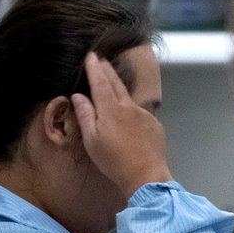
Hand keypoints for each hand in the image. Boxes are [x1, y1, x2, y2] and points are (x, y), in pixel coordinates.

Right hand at [70, 52, 170, 202]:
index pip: (100, 83)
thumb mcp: (92, 139)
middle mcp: (128, 107)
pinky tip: (128, 109)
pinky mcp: (154, 125)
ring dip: (119, 84)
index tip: (91, 56)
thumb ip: (85, 115)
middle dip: (107, 70)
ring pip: (128, 95)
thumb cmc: (114, 161)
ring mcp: (143, 115)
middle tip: (101, 59)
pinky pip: (139, 110)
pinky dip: (131, 105)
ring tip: (112, 77)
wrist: (146, 176)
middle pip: (116, 84)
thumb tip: (78, 96)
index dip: (94, 68)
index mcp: (110, 109)